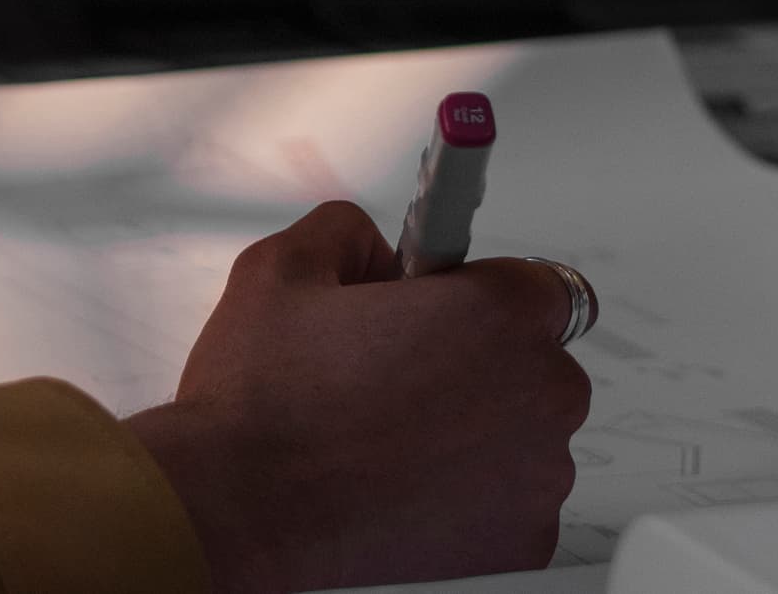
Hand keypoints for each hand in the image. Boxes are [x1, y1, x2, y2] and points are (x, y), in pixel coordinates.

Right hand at [123, 201, 588, 593]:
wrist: (237, 515)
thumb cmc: (263, 404)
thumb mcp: (283, 267)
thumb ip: (349, 232)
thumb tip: (372, 248)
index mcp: (500, 312)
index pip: (538, 287)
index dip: (481, 299)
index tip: (445, 316)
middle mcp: (541, 393)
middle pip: (535, 366)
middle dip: (479, 368)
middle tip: (399, 380)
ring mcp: (539, 479)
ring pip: (522, 440)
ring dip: (476, 436)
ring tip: (388, 442)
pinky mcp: (522, 545)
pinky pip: (509, 507)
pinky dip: (469, 501)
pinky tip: (400, 489)